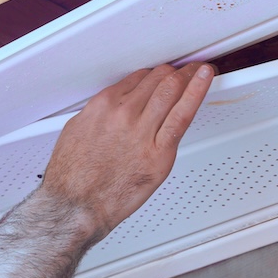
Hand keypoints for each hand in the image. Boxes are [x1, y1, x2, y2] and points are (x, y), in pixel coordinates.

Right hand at [38, 63, 213, 242]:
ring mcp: (142, 131)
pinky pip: (182, 115)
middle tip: (186, 70)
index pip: (137, 78)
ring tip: (200, 71)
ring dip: (189, 76)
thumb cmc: (73, 178)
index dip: (154, 75)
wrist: (75, 207)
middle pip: (158, 80)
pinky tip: (205, 80)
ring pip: (171, 90)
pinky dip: (197, 92)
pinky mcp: (159, 152)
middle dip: (175, 72)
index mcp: (102, 106)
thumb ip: (100, 116)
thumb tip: (113, 109)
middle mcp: (123, 114)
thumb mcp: (77, 132)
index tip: (162, 75)